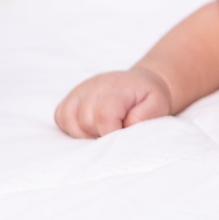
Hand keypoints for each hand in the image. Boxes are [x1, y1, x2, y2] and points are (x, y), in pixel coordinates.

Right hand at [54, 67, 172, 138]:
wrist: (141, 83)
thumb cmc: (149, 97)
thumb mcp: (158, 104)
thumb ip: (143, 117)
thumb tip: (123, 129)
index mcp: (117, 87)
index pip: (103, 115)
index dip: (110, 133)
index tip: (121, 136)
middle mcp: (94, 85)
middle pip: (85, 121)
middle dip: (100, 134)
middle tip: (116, 131)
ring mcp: (80, 90)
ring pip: (68, 119)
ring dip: (84, 133)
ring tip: (103, 129)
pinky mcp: (72, 97)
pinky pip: (60, 116)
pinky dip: (71, 127)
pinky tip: (89, 127)